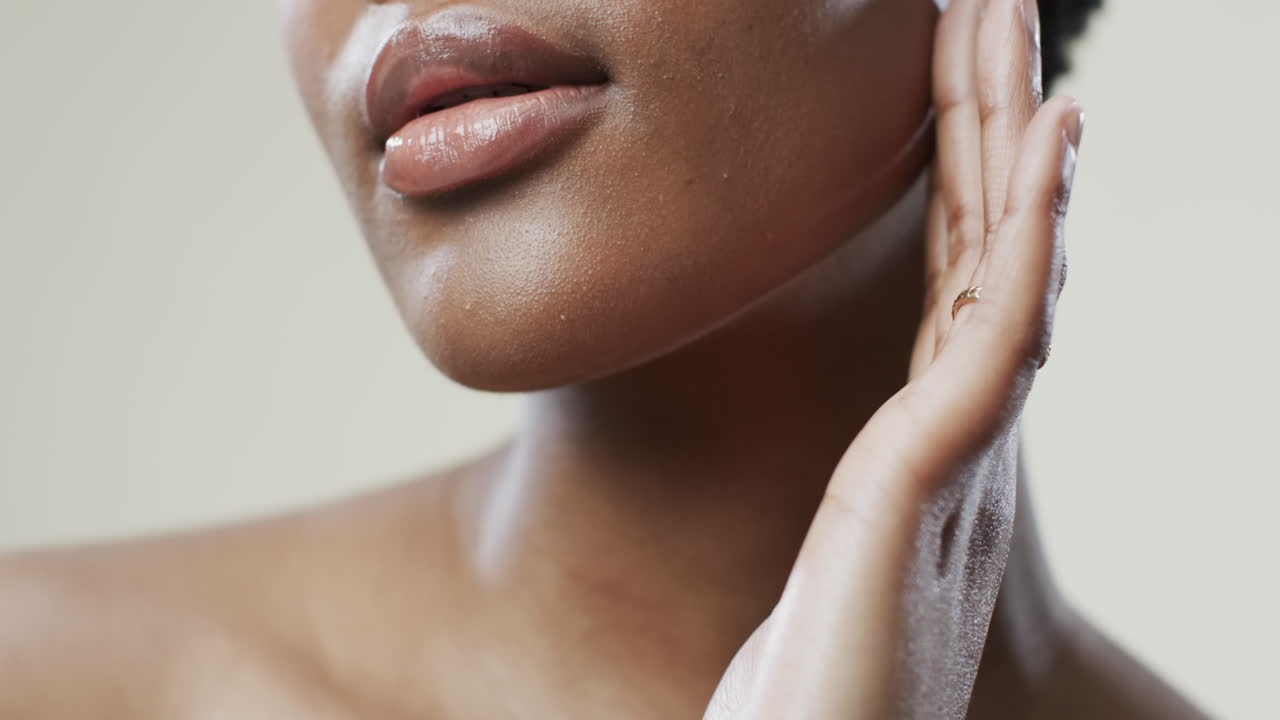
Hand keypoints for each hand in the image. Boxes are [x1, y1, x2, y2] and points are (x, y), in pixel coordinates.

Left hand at [703, 0, 1083, 716]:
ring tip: (1010, 18)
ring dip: (1008, 128)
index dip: (959, 164)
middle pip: (977, 236)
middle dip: (986, 112)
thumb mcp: (817, 565)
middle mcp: (952, 420)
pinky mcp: (936, 463)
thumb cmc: (808, 689)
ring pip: (997, 249)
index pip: (945, 269)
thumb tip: (818, 495)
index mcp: (919, 429)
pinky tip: (1047, 130)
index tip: (952, 67)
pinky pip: (999, 313)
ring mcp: (955, 438)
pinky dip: (1032, 219)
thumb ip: (835, 512)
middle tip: (989, 2)